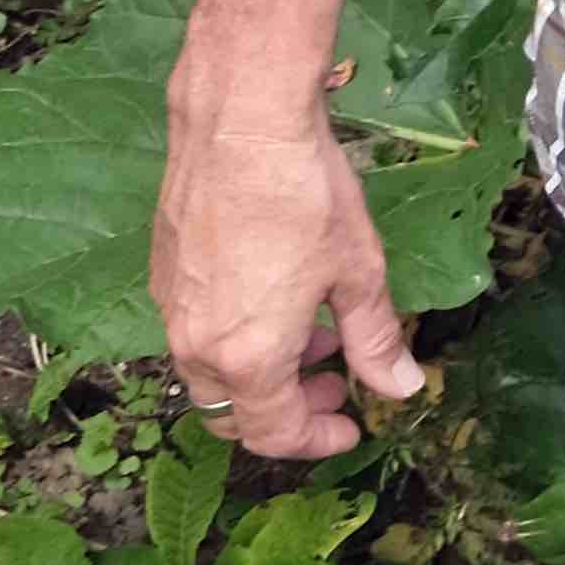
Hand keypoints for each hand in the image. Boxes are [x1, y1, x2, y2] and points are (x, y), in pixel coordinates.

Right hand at [151, 114, 420, 459]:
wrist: (240, 124)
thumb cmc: (306, 197)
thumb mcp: (358, 273)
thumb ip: (376, 340)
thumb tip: (401, 389)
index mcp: (246, 357)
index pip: (273, 433)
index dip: (316, 439)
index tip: (351, 426)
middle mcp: (196, 344)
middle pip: (234, 412)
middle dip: (288, 407)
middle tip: (338, 379)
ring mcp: (171, 308)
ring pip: (211, 373)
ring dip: (263, 372)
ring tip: (319, 335)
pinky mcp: (162, 273)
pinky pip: (195, 331)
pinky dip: (235, 337)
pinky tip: (277, 297)